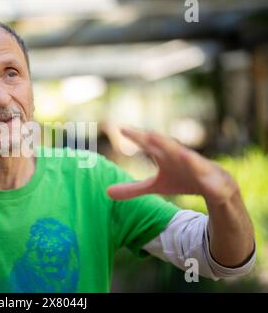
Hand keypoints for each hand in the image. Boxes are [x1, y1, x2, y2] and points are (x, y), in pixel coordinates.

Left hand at [107, 128, 238, 205]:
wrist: (214, 186)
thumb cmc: (182, 178)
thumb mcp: (156, 186)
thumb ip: (132, 189)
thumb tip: (106, 193)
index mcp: (163, 156)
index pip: (147, 143)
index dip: (135, 136)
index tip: (120, 128)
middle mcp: (177, 155)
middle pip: (165, 145)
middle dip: (155, 138)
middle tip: (144, 133)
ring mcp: (193, 163)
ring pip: (185, 155)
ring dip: (177, 150)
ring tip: (171, 146)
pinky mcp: (208, 174)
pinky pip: (203, 171)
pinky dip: (198, 167)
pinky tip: (193, 162)